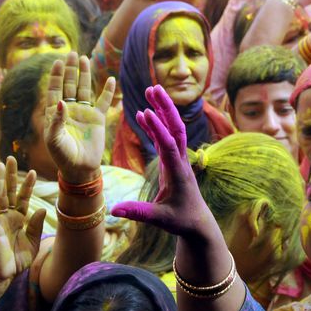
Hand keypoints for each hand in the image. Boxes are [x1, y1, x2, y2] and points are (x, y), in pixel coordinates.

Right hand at [0, 157, 45, 288]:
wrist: (4, 275)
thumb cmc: (17, 260)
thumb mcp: (33, 242)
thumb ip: (36, 226)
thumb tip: (42, 208)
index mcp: (19, 218)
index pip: (23, 198)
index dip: (27, 185)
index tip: (33, 171)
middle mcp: (8, 216)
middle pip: (9, 192)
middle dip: (10, 175)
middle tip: (10, 158)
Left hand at [44, 52, 115, 182]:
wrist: (80, 168)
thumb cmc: (62, 156)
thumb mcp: (54, 140)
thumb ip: (56, 121)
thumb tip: (61, 102)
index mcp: (55, 112)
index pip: (55, 89)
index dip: (55, 75)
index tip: (57, 62)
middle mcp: (69, 109)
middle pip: (69, 84)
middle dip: (70, 69)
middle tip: (72, 54)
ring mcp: (84, 112)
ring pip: (84, 88)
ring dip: (85, 74)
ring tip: (84, 58)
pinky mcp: (97, 118)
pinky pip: (103, 101)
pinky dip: (108, 91)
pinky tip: (111, 79)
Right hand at [111, 85, 213, 239]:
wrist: (197, 223)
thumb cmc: (181, 221)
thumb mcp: (159, 220)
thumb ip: (137, 213)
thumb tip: (113, 210)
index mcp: (178, 172)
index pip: (168, 146)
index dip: (158, 129)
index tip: (145, 112)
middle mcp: (180, 160)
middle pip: (176, 128)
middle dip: (166, 107)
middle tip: (153, 87)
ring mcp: (177, 158)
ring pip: (172, 128)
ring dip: (163, 109)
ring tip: (150, 89)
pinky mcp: (173, 160)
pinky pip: (164, 137)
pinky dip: (155, 124)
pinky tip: (142, 114)